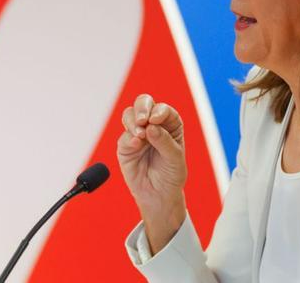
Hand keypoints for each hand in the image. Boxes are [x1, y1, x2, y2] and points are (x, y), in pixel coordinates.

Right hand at [117, 94, 187, 252]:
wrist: (159, 195)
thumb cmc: (172, 175)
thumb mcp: (175, 159)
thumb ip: (164, 142)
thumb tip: (150, 127)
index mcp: (170, 124)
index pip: (163, 109)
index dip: (159, 111)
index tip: (155, 120)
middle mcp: (153, 125)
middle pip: (143, 103)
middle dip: (142, 107)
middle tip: (142, 120)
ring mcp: (138, 134)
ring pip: (129, 115)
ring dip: (132, 121)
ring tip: (140, 135)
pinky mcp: (126, 146)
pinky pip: (123, 136)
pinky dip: (128, 138)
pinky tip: (136, 144)